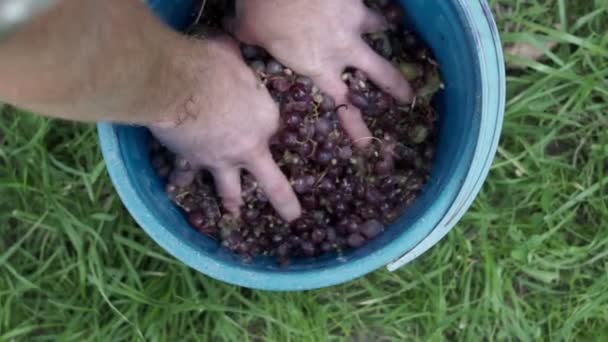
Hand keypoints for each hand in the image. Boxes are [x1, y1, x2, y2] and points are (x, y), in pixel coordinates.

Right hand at [148, 37, 300, 220]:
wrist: (179, 84)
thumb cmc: (212, 65)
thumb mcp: (232, 56)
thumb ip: (236, 61)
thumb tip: (228, 49)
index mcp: (266, 120)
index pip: (273, 130)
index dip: (265, 128)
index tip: (258, 124)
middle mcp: (249, 147)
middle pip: (271, 181)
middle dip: (284, 201)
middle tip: (293, 216)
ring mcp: (221, 159)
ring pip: (230, 189)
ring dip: (232, 202)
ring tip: (234, 212)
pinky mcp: (193, 162)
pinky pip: (187, 175)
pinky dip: (181, 180)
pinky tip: (176, 187)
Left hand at [228, 0, 413, 145]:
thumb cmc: (262, 7)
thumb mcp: (248, 31)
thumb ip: (247, 39)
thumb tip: (234, 35)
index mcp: (317, 66)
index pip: (341, 105)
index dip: (356, 126)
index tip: (367, 143)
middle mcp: (342, 49)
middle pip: (378, 74)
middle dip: (396, 87)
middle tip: (408, 98)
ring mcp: (353, 21)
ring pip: (380, 32)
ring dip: (383, 30)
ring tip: (387, 28)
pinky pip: (370, 4)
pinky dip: (368, 5)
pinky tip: (367, 5)